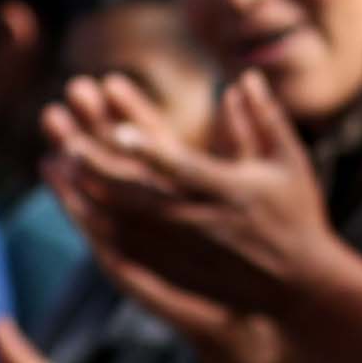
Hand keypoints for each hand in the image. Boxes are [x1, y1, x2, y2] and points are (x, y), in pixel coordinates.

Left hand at [42, 70, 338, 317]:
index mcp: (234, 192)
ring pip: (129, 222)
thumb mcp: (290, 164)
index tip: (119, 131)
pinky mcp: (178, 269)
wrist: (299, 285)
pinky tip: (77, 206)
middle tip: (69, 144)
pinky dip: (101, 226)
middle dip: (104, 170)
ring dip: (93, 195)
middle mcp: (207, 222)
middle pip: (144, 196)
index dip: (150, 151)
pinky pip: (130, 248)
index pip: (185, 169)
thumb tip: (246, 76)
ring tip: (62, 167)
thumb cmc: (296, 216)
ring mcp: (189, 250)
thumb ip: (265, 119)